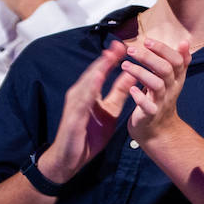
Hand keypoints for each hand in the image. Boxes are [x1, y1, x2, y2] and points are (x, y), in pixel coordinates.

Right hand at [38, 43, 134, 183]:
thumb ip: (120, 92)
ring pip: (86, 83)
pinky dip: (89, 89)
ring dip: (98, 69)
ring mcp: (74, 106)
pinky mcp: (72, 118)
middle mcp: (79, 95)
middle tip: (119, 44)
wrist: (70, 159)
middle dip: (105, 59)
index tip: (124, 44)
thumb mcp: (110, 110)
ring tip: (110, 56)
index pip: (101, 72)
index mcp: (89, 93)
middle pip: (93, 73)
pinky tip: (97, 80)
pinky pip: (81, 101)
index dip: (112, 58)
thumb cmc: (89, 134)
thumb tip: (133, 74)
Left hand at [119, 38, 190, 142]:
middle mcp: (172, 88)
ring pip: (156, 84)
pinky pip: (148, 106)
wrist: (159, 130)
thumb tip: (186, 42)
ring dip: (140, 73)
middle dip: (149, 58)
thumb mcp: (174, 79)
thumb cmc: (162, 99)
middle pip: (166, 70)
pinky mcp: (151, 114)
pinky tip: (131, 89)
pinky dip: (139, 97)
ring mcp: (162, 102)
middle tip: (131, 50)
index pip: (176, 60)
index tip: (147, 41)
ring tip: (125, 65)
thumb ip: (178, 61)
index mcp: (177, 78)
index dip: (163, 50)